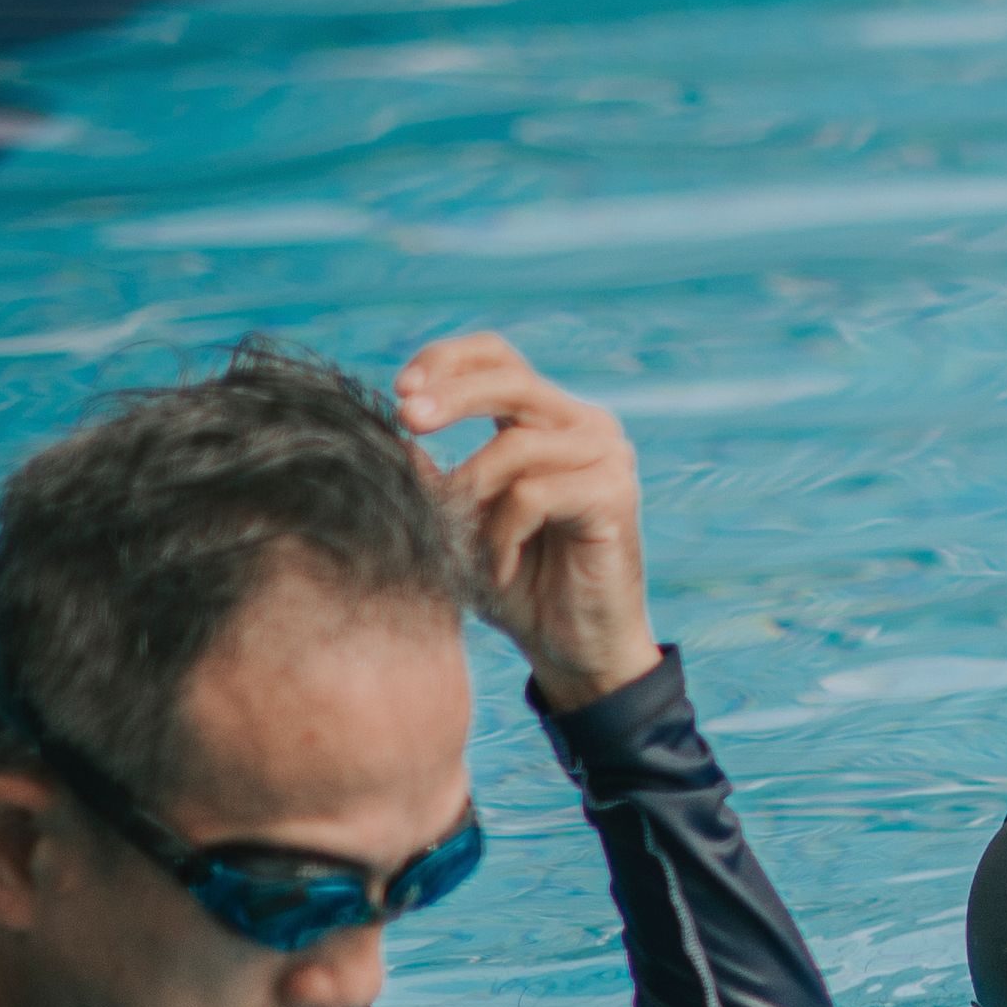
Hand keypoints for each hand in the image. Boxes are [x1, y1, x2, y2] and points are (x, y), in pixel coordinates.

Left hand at [399, 333, 656, 709]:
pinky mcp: (615, 495)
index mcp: (549, 419)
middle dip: (450, 396)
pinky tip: (503, 569)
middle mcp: (585, 426)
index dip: (447, 360)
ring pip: (515, 445)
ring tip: (462, 543)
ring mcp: (607, 457)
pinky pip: (533, 495)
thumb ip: (434, 478)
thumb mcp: (459, 522)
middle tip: (406, 419)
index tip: (399, 393)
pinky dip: (502, 535)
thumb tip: (391, 439)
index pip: (499, 356)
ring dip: (471, 497)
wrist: (575, 650)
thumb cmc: (519, 585)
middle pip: (511, 378)